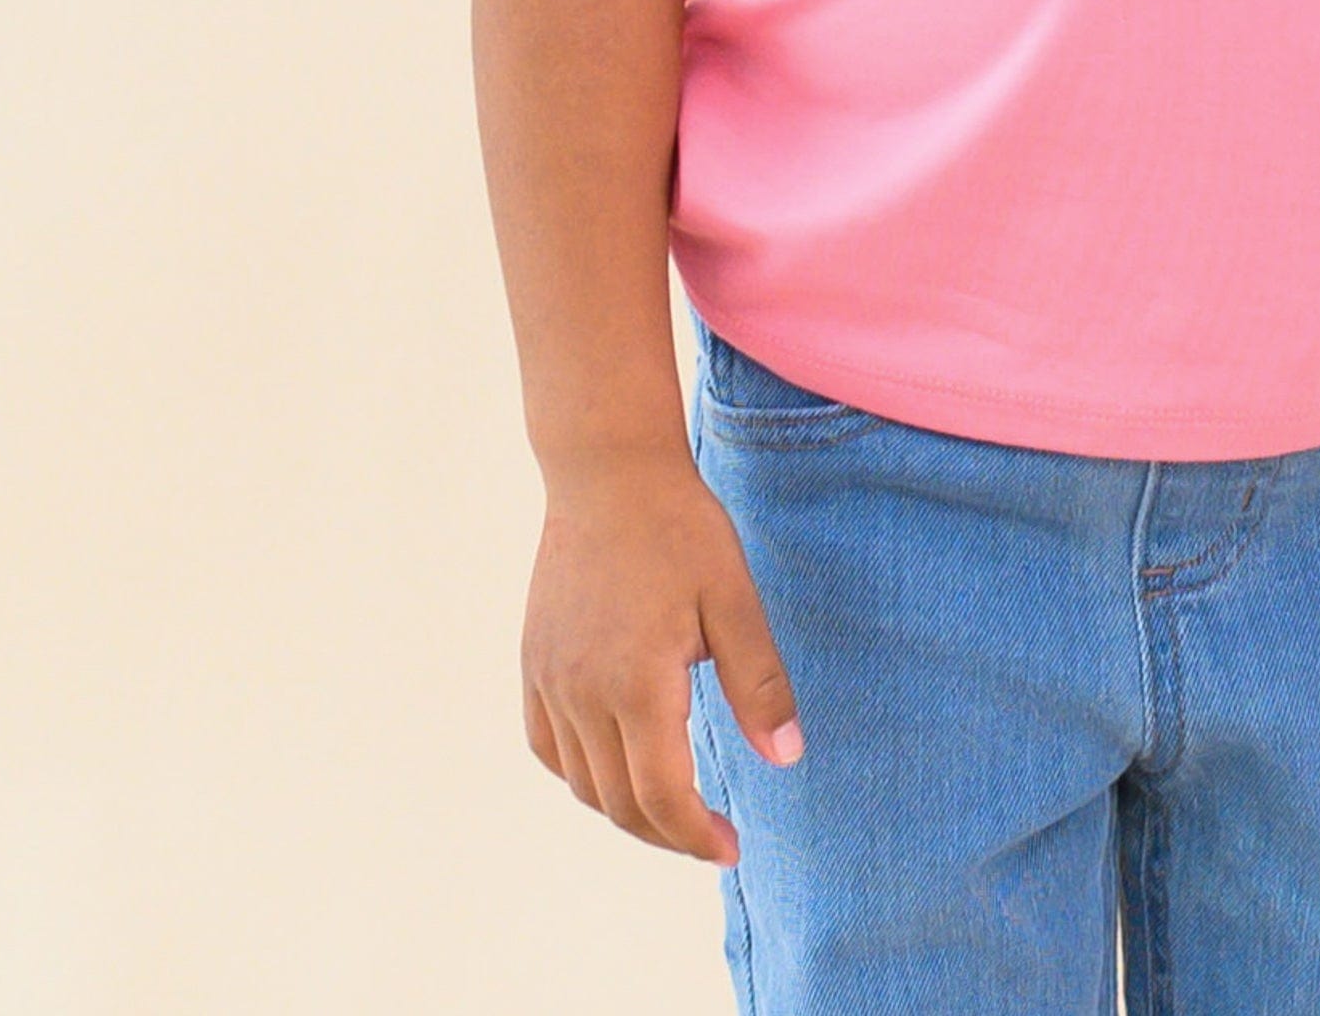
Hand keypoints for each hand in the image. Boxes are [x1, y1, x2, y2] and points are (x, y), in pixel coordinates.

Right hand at [521, 451, 803, 865]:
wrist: (608, 472)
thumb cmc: (680, 529)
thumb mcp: (734, 600)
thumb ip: (758, 683)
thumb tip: (785, 757)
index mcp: (637, 684)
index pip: (661, 797)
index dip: (696, 835)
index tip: (730, 846)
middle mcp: (583, 693)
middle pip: (619, 802)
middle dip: (668, 832)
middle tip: (712, 834)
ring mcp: (550, 679)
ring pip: (580, 782)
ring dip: (625, 808)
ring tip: (672, 804)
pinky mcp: (534, 661)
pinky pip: (547, 746)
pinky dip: (580, 773)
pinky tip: (614, 764)